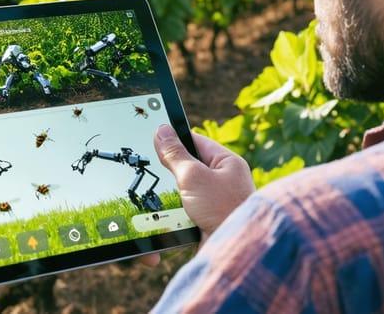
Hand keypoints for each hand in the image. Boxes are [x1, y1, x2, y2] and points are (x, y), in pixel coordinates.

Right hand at [154, 125, 254, 243]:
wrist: (234, 252)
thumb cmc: (222, 210)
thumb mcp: (194, 176)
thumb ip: (175, 154)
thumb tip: (162, 131)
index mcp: (227, 163)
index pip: (196, 141)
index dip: (174, 139)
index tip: (152, 137)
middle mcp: (223, 181)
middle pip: (187, 168)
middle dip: (168, 172)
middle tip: (149, 170)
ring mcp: (215, 202)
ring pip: (183, 192)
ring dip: (169, 196)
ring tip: (152, 197)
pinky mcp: (207, 221)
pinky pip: (184, 212)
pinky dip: (173, 215)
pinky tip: (160, 218)